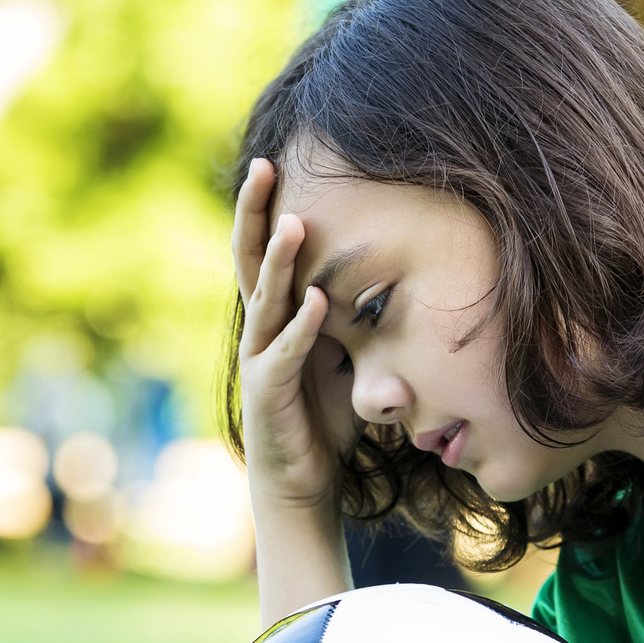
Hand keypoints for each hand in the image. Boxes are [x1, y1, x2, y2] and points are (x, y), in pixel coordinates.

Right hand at [232, 158, 362, 512]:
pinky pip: (284, 356)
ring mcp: (259, 361)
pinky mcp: (267, 395)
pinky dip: (301, 330)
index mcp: (276, 314)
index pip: (266, 250)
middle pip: (250, 259)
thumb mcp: (348, 354)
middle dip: (255, 213)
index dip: (266, 207)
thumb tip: (393, 277)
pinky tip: (316, 302)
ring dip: (280, 263)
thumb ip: (356, 316)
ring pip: (264, 300)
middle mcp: (260, 330)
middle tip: (262, 164)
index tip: (276, 160)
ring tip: (294, 225)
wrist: (302, 482)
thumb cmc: (324, 416)